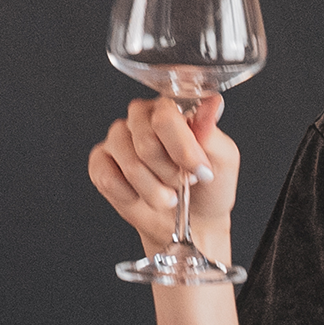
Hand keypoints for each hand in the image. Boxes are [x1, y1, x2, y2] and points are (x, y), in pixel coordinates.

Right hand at [88, 94, 238, 254]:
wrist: (193, 220)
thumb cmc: (208, 186)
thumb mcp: (223, 159)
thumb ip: (212, 132)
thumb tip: (212, 104)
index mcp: (171, 109)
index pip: (165, 117)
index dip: (182, 150)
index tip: (199, 171)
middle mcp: (141, 117)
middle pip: (146, 143)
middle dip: (170, 174)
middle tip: (183, 183)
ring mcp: (118, 138)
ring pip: (130, 165)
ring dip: (154, 190)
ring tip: (168, 194)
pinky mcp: (100, 161)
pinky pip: (107, 179)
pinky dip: (131, 196)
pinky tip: (141, 195)